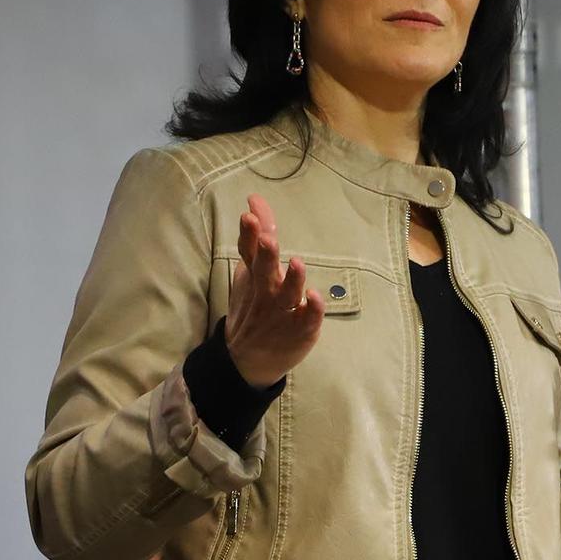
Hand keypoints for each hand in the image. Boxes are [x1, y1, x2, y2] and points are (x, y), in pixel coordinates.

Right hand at [224, 193, 324, 387]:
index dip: (249, 233)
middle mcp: (266, 292)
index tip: (249, 214)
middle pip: (265, 271)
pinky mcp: (300, 330)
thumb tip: (255, 200)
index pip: (249, 251)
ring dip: (292, 280)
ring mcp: (282, 312)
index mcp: (254, 276)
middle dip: (267, 255)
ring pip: (287, 295)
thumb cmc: (253, 306)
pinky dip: (311, 309)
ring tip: (296, 263)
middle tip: (267, 239)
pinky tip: (314, 298)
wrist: (246, 360)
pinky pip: (307, 320)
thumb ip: (255, 237)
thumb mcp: (249, 271)